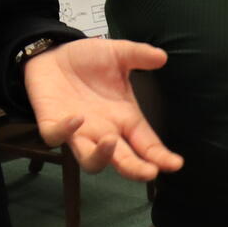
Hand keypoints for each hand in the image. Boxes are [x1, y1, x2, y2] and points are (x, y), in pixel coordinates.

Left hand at [23, 38, 183, 180]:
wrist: (53, 54)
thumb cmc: (87, 60)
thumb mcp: (116, 54)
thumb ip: (137, 55)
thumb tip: (161, 56)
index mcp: (124, 118)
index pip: (147, 145)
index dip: (160, 156)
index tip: (175, 164)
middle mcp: (104, 131)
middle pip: (123, 161)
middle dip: (135, 169)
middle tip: (149, 172)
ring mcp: (78, 132)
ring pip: (90, 161)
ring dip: (101, 156)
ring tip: (110, 141)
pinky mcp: (52, 124)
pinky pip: (57, 137)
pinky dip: (65, 131)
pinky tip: (77, 118)